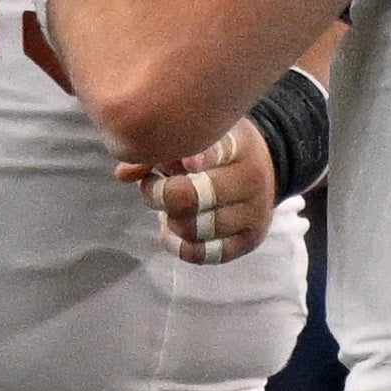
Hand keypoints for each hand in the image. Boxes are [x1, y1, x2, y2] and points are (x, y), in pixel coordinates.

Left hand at [124, 118, 277, 265]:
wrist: (266, 167)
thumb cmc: (218, 149)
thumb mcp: (197, 137)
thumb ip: (159, 150)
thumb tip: (124, 174)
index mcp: (238, 144)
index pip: (217, 151)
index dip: (197, 158)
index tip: (184, 162)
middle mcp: (251, 179)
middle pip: (195, 197)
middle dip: (160, 195)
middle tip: (150, 187)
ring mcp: (254, 212)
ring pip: (197, 228)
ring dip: (170, 220)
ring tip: (165, 208)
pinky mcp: (250, 240)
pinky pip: (206, 254)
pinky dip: (180, 246)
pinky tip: (170, 231)